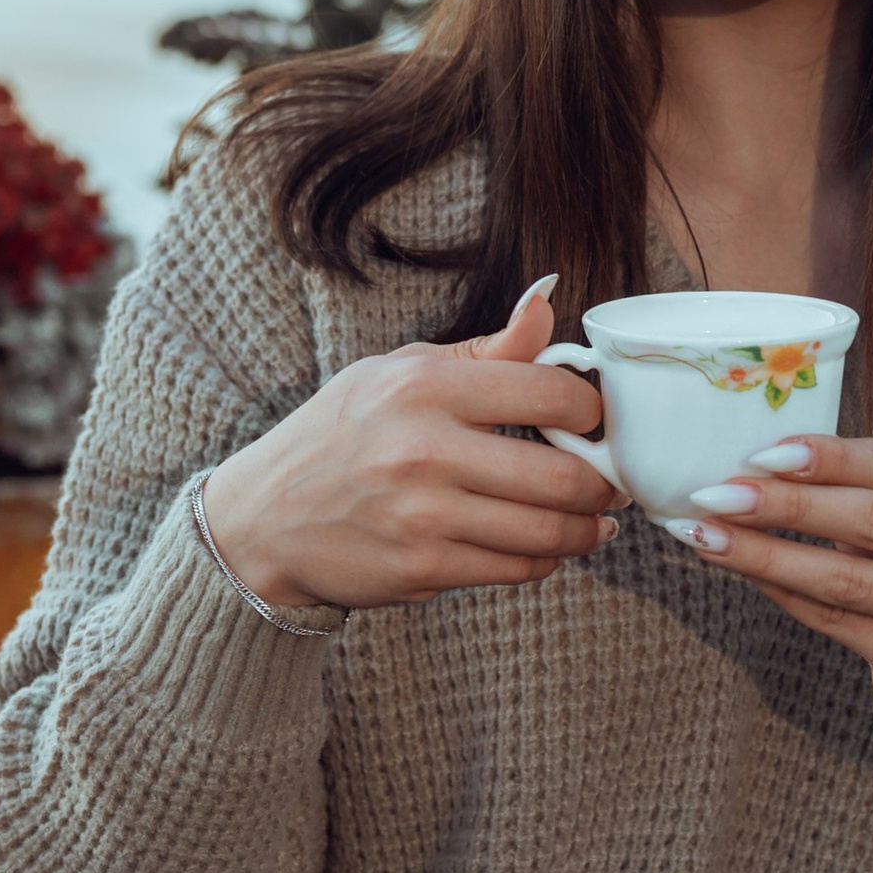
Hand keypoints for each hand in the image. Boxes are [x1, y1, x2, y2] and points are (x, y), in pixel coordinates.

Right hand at [200, 280, 618, 615]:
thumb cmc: (340, 434)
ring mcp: (423, 518)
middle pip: (562, 477)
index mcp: (424, 388)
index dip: (592, 409)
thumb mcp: (399, 372)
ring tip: (592, 519)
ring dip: (586, 531)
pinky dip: (544, 560)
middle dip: (603, 483)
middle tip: (609, 479)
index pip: (551, 393)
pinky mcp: (422, 569)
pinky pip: (515, 570)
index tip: (594, 419)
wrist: (263, 518)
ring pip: (548, 535)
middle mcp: (424, 452)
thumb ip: (485, 350)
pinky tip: (543, 544)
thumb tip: (547, 302)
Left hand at [678, 436, 872, 725]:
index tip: (759, 452)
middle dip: (784, 503)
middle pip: (869, 518)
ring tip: (706, 534)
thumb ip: (871, 483)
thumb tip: (762, 461)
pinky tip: (742, 570)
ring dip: (763, 552)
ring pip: (842, 576)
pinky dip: (780, 590)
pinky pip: (833, 619)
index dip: (825, 457)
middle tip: (716, 492)